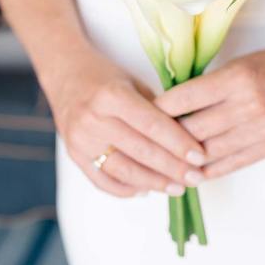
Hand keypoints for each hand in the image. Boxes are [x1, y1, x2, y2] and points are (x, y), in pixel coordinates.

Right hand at [48, 48, 205, 197]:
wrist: (64, 75)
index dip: (179, 143)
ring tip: (178, 188)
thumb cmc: (106, 76)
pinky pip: (103, 181)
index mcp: (112, 96)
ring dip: (154, 183)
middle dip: (173, 168)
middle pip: (141, 151)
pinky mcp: (74, 156)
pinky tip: (147, 189)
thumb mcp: (133, 82)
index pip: (152, 125)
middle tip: (196, 178)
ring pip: (124, 171)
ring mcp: (81, 141)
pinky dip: (127, 189)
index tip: (200, 157)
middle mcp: (94, 120)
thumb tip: (187, 139)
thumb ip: (156, 109)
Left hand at [155, 40, 264, 178]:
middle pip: (194, 129)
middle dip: (168, 137)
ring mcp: (262, 129)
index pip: (186, 98)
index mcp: (237, 78)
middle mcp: (249, 105)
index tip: (143, 115)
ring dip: (185, 158)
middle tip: (149, 140)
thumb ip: (210, 87)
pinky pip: (231, 164)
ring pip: (210, 151)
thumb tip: (174, 107)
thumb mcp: (239, 64)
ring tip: (166, 160)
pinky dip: (208, 170)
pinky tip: (192, 171)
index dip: (160, 109)